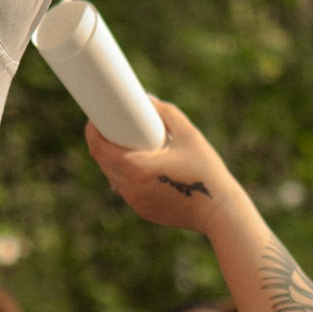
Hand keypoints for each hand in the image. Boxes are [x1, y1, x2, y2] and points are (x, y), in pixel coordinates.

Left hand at [86, 99, 234, 229]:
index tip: (97, 118)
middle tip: (112, 126)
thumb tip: (149, 100)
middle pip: (103, 162)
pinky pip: (127, 189)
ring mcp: (135, 202)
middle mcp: (130, 188)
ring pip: (113, 177)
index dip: (93, 131)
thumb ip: (166, 114)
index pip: (99, 148)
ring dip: (115, 161)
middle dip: (104, 143)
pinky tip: (142, 168)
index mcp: (135, 168)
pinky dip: (128, 176)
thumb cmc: (205, 171)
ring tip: (128, 146)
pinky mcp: (143, 210)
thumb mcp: (189, 135)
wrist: (219, 211)